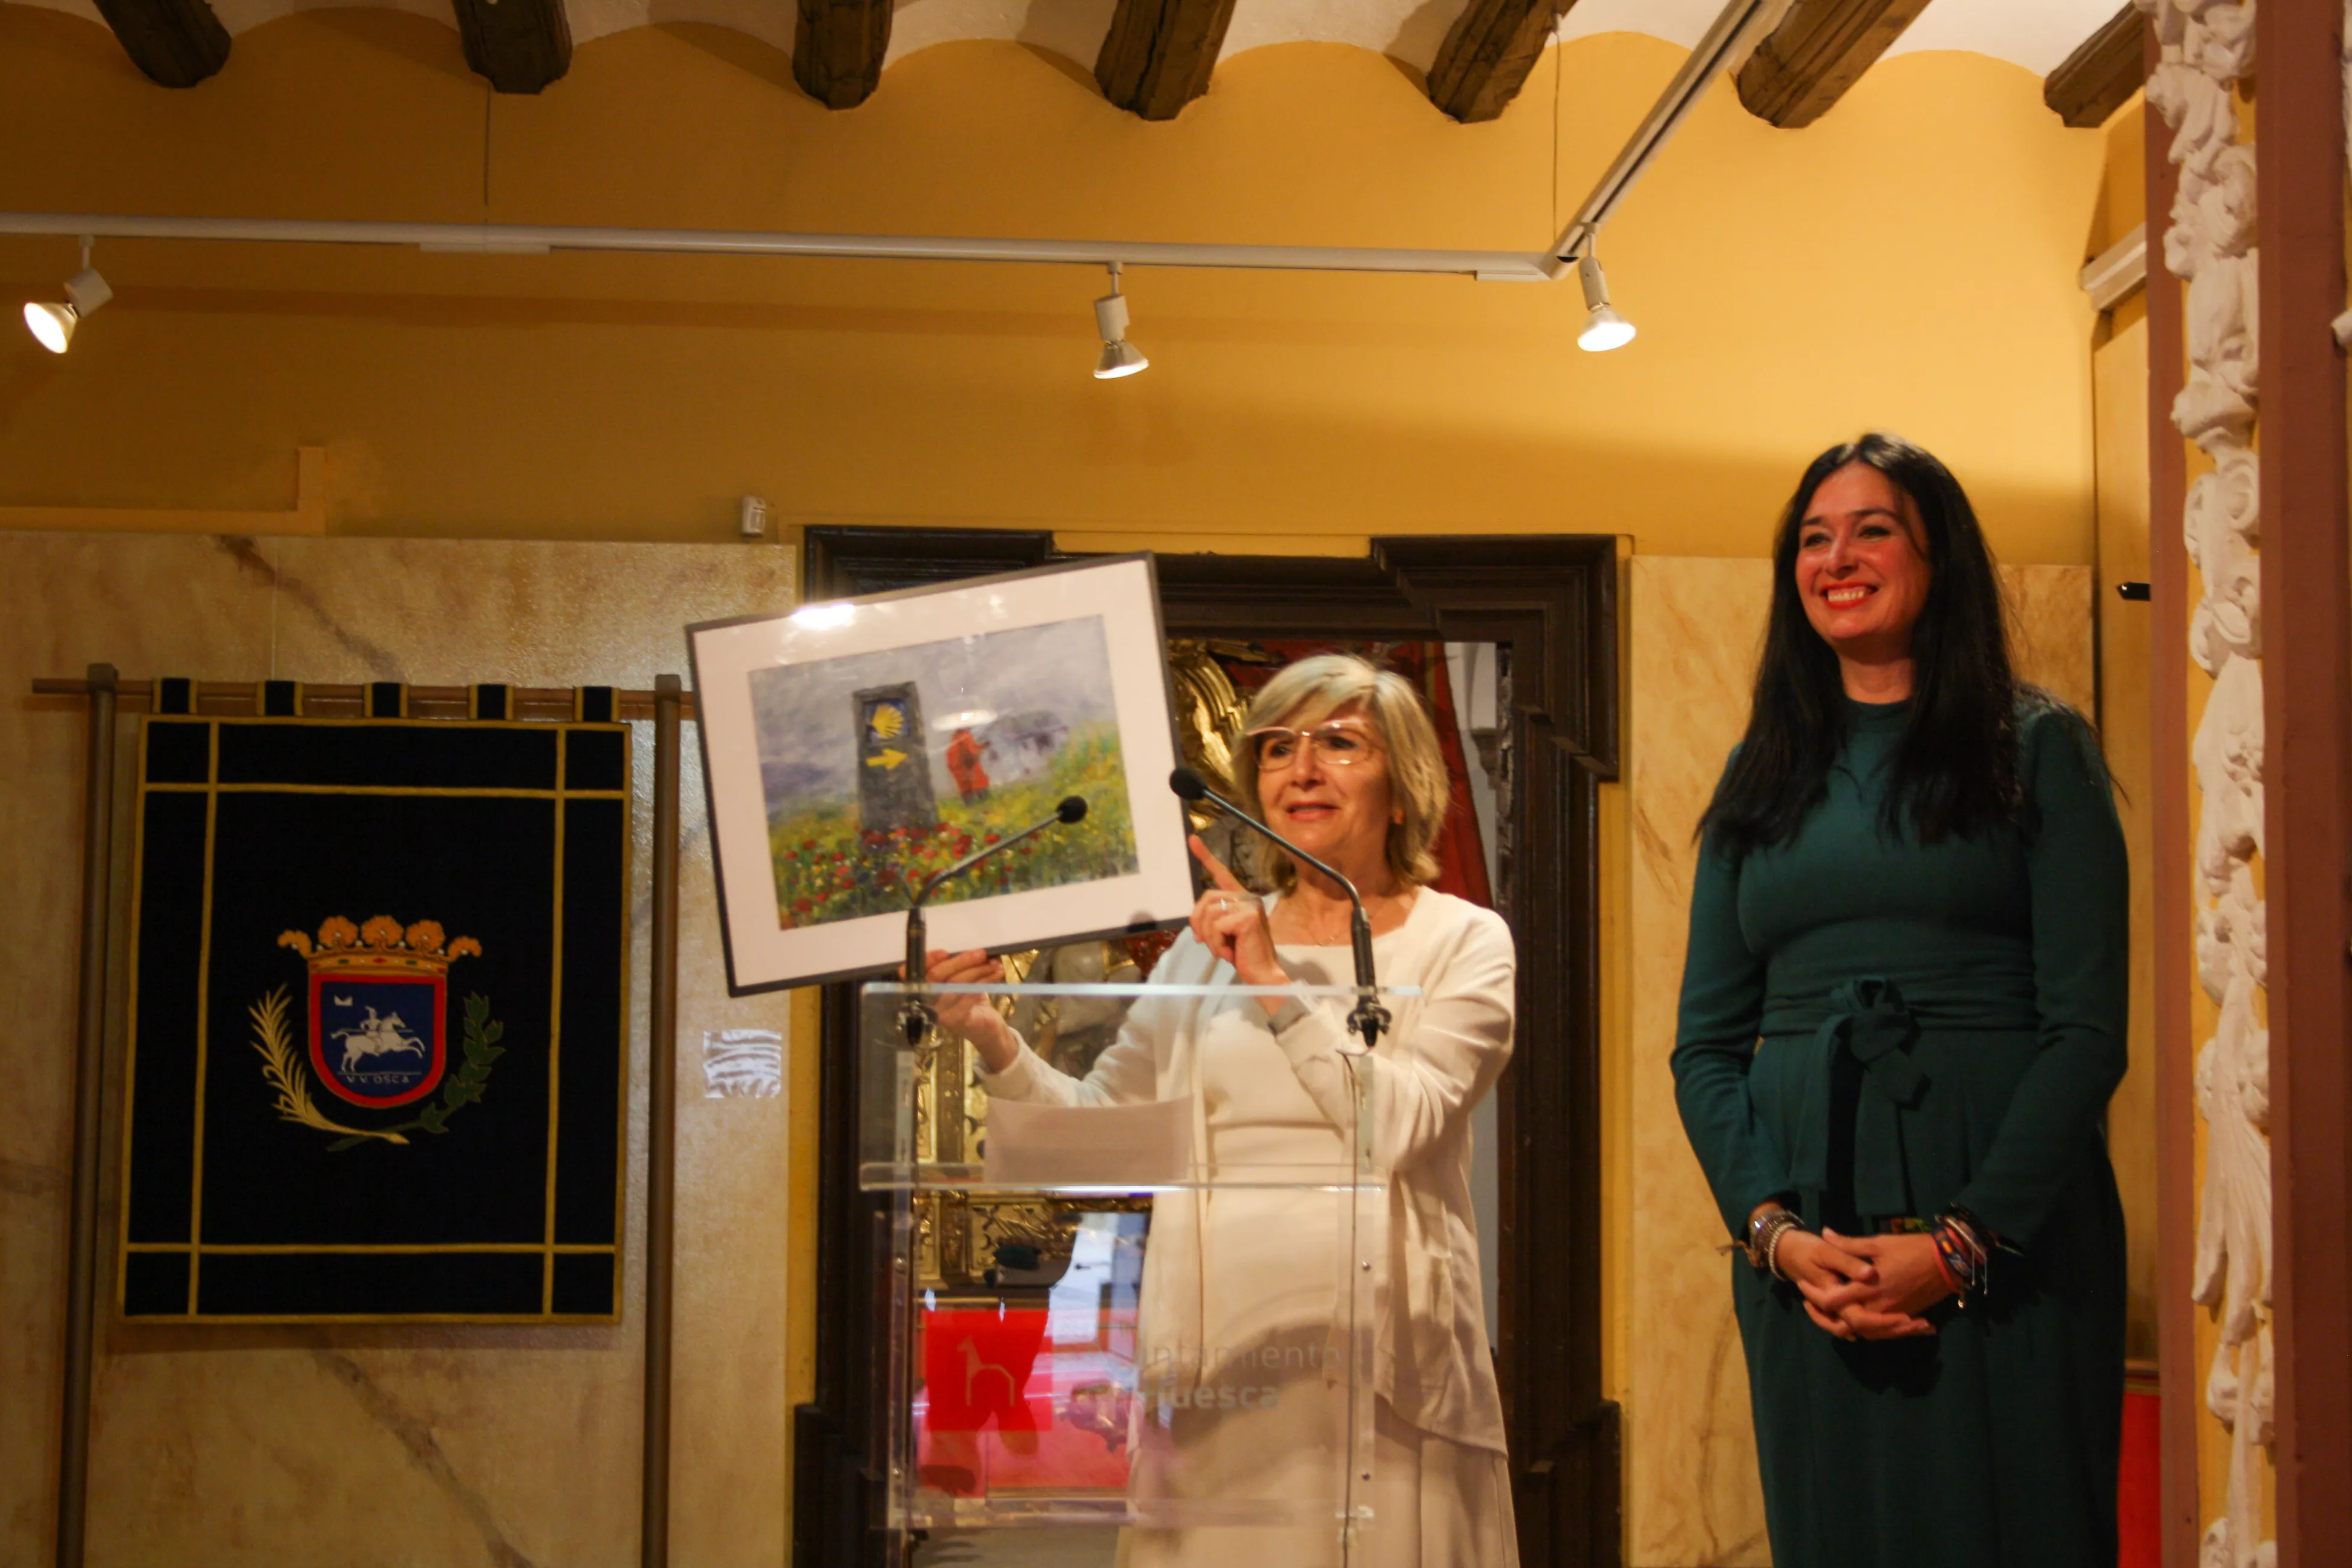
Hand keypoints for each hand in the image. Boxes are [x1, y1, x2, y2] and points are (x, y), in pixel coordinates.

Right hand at [917, 948, 1019, 1072]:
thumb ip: (957, 967)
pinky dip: (982, 984)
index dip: (927, 960)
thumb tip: (973, 953)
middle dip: (961, 961)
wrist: (983, 1026)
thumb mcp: (960, 979)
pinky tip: (993, 978)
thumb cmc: (968, 999)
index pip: (913, 971)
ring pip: (955, 984)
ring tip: (995, 965)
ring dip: (979, 971)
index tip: (945, 952)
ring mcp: (938, 1012)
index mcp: (922, 987)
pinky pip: (968, 997)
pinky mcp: (953, 1020)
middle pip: (936, 976)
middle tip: (981, 954)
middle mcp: (924, 1001)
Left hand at [1187, 836, 1285, 993]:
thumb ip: (1213, 919)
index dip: (1206, 856)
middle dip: (1199, 923)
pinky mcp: (1248, 916)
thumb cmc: (1244, 954)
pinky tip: (1231, 953)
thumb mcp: (1224, 933)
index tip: (1192, 839)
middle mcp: (1247, 896)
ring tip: (1224, 950)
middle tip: (1206, 943)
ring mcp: (1249, 904)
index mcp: (1241, 898)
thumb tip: (1196, 921)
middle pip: (1206, 898)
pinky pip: (1217, 926)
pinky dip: (1217, 943)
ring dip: (1210, 938)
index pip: (1222, 873)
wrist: (1263, 974)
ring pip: (1210, 915)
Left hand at [1804, 1229, 1952, 1337]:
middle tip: (1811, 1303)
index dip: (1814, 1295)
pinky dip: (1868, 1329)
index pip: (1833, 1301)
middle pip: (1845, 1324)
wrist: (1949, 1263)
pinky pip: (1881, 1331)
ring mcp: (1893, 1315)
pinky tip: (1857, 1319)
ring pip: (1864, 1332)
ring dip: (1846, 1326)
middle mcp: (1879, 1307)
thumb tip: (1825, 1233)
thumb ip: (1848, 1244)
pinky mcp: (1905, 1317)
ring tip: (1830, 1312)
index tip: (1803, 1284)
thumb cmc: (1912, 1249)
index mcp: (1869, 1288)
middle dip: (1826, 1317)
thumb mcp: (1878, 1243)